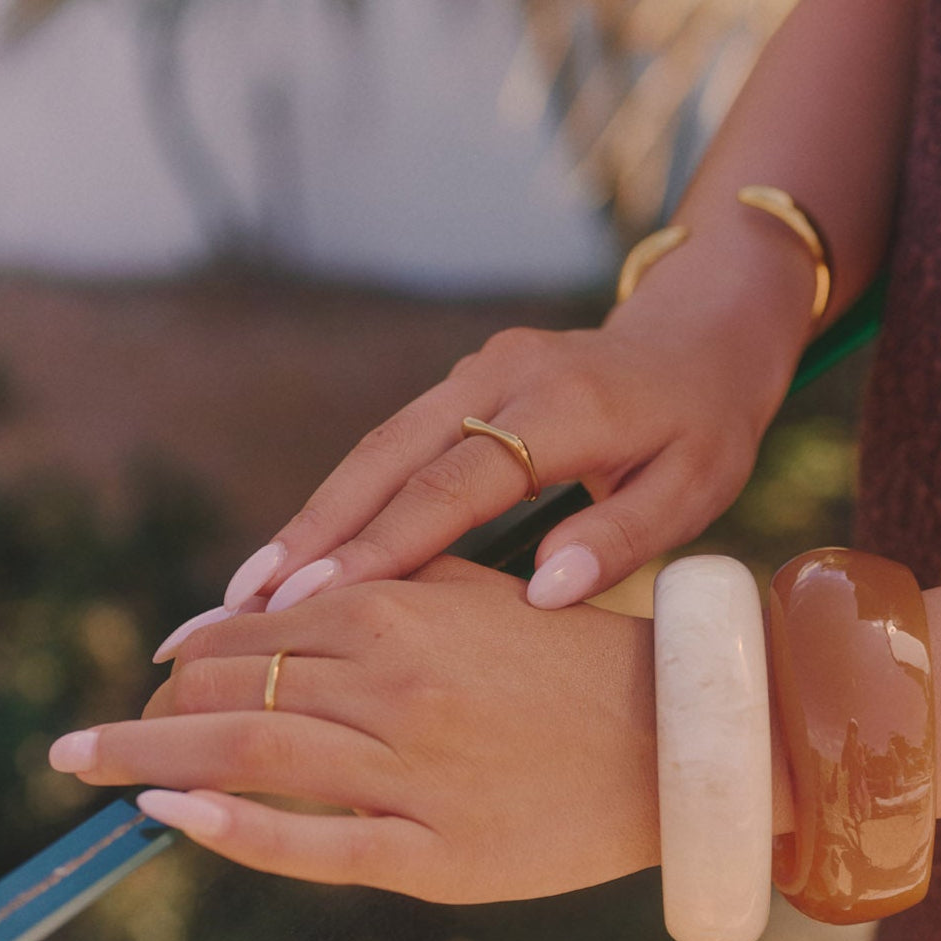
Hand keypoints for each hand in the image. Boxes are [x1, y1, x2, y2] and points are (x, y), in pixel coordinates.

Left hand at [52, 558, 659, 903]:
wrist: (673, 735)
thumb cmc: (571, 656)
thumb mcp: (478, 595)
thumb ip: (381, 590)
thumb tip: (271, 605)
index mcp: (404, 611)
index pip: (259, 628)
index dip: (193, 647)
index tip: (158, 665)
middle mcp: (398, 682)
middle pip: (234, 688)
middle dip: (156, 703)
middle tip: (114, 724)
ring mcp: (413, 770)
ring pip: (250, 756)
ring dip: (148, 754)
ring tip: (85, 759)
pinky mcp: (436, 853)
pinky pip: (313, 844)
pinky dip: (230, 830)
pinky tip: (165, 815)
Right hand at [172, 320, 770, 653]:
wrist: (698, 336)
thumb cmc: (703, 424)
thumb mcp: (694, 486)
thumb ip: (621, 537)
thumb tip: (541, 591)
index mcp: (564, 408)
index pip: (453, 486)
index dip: (378, 546)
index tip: (304, 603)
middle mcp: (503, 378)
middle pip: (386, 459)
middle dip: (311, 534)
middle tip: (236, 604)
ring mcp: (478, 372)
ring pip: (377, 449)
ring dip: (313, 516)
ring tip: (249, 588)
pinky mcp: (467, 381)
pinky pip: (396, 444)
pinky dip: (349, 497)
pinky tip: (310, 547)